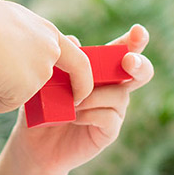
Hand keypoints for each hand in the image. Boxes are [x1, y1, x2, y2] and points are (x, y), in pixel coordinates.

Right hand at [0, 0, 93, 113]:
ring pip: (16, 92)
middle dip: (31, 90)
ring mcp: (41, 71)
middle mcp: (49, 50)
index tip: (77, 91)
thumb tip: (2, 69)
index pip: (72, 56)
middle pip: (47, 78)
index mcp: (44, 30)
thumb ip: (11, 45)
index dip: (79, 76)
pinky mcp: (26, 90)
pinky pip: (2, 103)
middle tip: (19, 97)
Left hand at [0, 24, 153, 174]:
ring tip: (69, 102)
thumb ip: (62, 59)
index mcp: (99, 69)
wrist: (33, 143)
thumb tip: (74, 40)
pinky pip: (109, 116)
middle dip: (138, 64)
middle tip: (128, 62)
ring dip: (94, 95)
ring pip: (118, 94)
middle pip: (140, 71)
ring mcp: (113, 109)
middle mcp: (112, 87)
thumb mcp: (45, 79)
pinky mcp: (109, 131)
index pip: (121, 50)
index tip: (139, 31)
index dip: (134, 41)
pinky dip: (90, 114)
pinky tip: (73, 118)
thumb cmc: (40, 106)